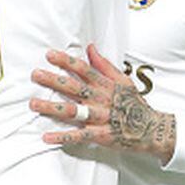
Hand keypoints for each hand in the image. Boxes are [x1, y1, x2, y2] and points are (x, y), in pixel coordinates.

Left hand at [29, 45, 176, 163]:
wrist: (151, 129)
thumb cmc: (134, 103)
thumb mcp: (123, 80)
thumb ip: (104, 64)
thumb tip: (91, 47)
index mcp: (105, 85)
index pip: (84, 69)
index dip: (67, 62)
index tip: (50, 55)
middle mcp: (100, 99)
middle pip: (74, 88)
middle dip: (54, 80)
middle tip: (35, 74)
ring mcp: (99, 118)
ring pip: (73, 111)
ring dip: (52, 108)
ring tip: (33, 104)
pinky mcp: (100, 135)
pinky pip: (79, 136)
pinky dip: (63, 137)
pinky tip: (46, 137)